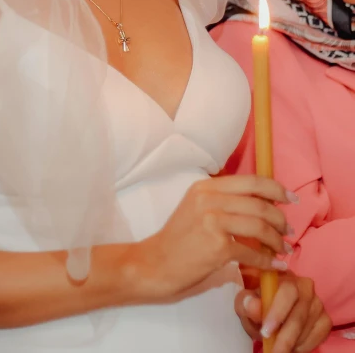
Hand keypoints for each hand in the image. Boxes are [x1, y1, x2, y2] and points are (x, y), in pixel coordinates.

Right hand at [133, 175, 292, 301]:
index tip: (291, 199)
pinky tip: (274, 266)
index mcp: (205, 186)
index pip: (250, 181)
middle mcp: (209, 199)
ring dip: (276, 240)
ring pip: (259, 226)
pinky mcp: (216, 246)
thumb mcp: (196, 208)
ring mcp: (212, 221)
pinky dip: (267, 261)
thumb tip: (260, 203)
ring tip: (283, 249)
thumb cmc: (178, 240)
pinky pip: (252, 252)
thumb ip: (222, 201)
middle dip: (280, 218)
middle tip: (289, 230)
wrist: (155, 264)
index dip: (276, 189)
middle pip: (259, 203)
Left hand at [235, 273, 331, 351]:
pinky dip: (303, 346)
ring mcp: (317, 304)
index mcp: (284, 276)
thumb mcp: (245, 302)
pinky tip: (291, 347)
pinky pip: (317, 337)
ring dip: (291, 343)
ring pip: (307, 329)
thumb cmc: (257, 304)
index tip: (266, 332)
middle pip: (299, 315)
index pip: (287, 291)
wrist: (269, 313)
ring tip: (276, 348)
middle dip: (284, 337)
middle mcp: (306, 287)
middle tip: (272, 351)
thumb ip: (246, 303)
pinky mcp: (325, 320)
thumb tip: (252, 306)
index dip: (278, 312)